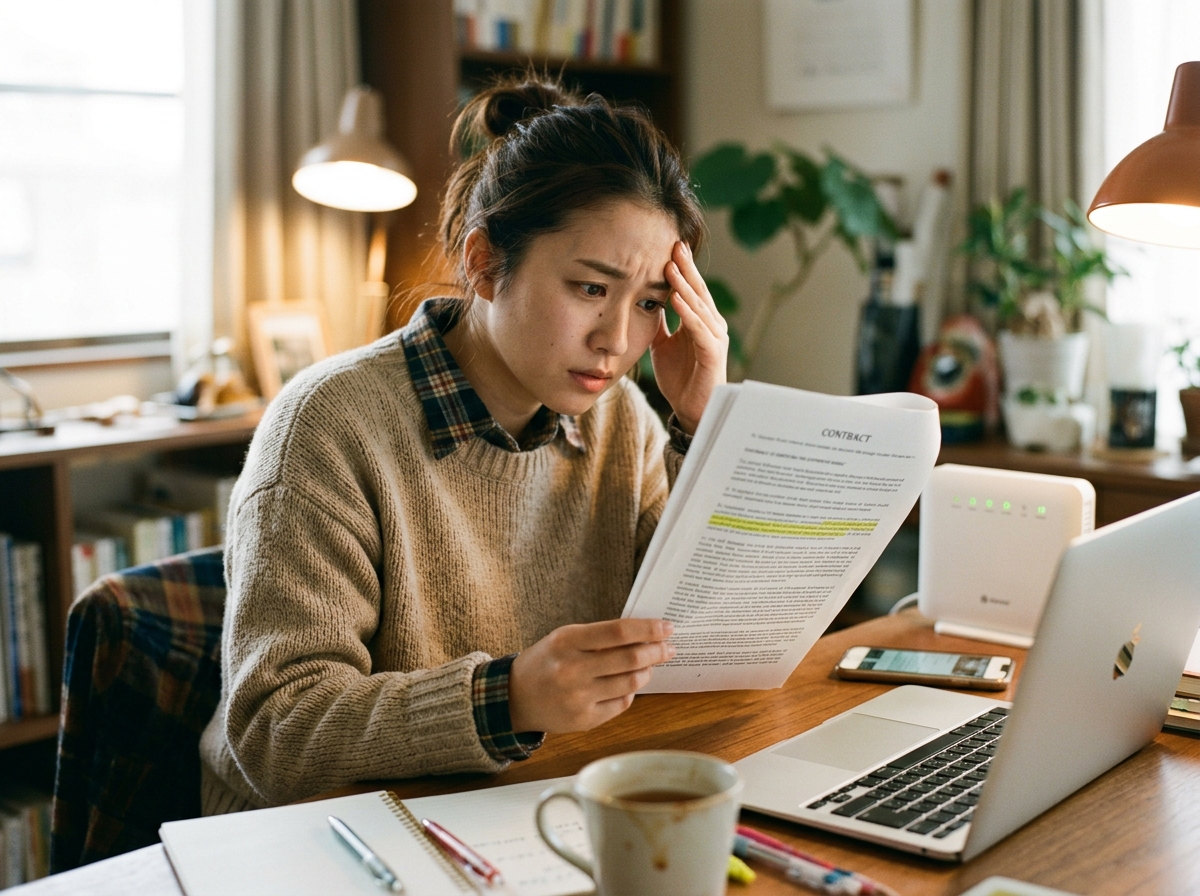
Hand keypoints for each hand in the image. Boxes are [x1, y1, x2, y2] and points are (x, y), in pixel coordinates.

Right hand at [508, 619, 674, 733]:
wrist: (515, 697)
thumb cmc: (546, 661)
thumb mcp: (565, 638)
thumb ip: (600, 636)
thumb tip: (644, 634)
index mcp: (567, 642)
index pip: (619, 632)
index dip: (648, 629)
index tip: (667, 627)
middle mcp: (572, 670)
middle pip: (630, 659)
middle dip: (657, 651)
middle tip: (668, 647)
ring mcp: (578, 698)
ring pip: (631, 683)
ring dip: (648, 671)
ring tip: (650, 664)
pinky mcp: (584, 720)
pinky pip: (622, 703)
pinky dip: (631, 691)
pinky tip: (629, 683)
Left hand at [650, 241, 729, 433]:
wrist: (691, 409)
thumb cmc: (680, 377)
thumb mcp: (662, 343)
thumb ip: (658, 322)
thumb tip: (645, 300)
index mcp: (700, 321)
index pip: (691, 289)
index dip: (682, 268)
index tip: (670, 246)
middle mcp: (711, 325)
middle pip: (698, 291)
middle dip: (686, 268)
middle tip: (675, 244)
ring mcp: (714, 338)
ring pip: (699, 306)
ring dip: (684, 286)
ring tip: (671, 266)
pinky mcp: (713, 353)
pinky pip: (699, 329)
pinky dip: (688, 313)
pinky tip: (675, 299)